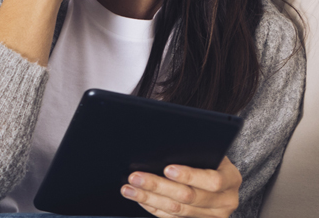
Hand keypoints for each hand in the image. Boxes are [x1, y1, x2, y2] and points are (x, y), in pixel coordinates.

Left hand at [121, 157, 241, 217]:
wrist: (218, 177)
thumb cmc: (208, 158)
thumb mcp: (208, 151)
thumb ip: (193, 152)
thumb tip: (163, 149)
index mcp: (231, 179)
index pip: (212, 180)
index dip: (189, 175)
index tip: (166, 168)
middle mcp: (226, 201)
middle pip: (189, 197)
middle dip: (158, 185)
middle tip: (135, 177)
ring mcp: (213, 216)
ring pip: (177, 210)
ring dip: (149, 198)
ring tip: (129, 188)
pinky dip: (153, 206)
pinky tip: (139, 197)